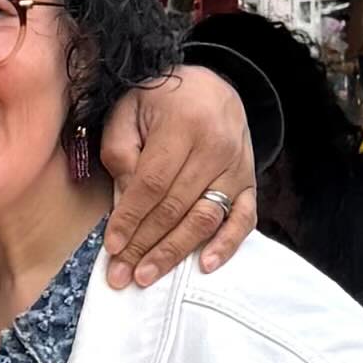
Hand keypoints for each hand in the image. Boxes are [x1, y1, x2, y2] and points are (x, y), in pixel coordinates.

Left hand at [97, 60, 258, 287]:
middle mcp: (216, 147)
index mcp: (183, 124)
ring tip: (147, 275)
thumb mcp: (129, 109)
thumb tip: (125, 199)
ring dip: (174, 252)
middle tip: (120, 275)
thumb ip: (120, 149)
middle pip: (176, 207)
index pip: (153, 183)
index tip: (112, 246)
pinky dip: (226, 245)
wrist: (211, 87)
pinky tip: (204, 265)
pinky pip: (244, 219)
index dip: (131, 217)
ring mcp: (238, 168)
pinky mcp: (250, 183)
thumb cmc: (161, 100)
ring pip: (205, 218)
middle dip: (144, 245)